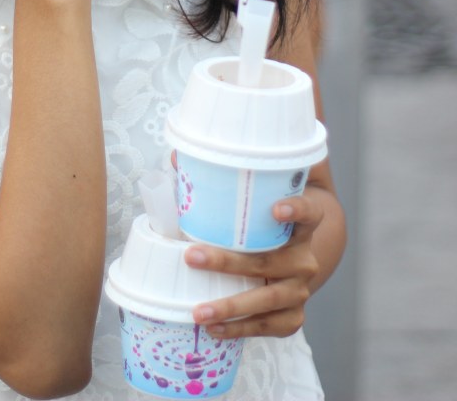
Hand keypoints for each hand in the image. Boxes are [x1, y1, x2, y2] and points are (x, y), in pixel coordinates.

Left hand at [185, 191, 324, 339]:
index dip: (297, 209)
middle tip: (192, 256)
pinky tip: (214, 329)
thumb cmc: (262, 228)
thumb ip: (221, 180)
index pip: (309, 213)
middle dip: (229, 262)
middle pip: (271, 260)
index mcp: (299, 226)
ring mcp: (300, 289)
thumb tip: (178, 158)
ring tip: (198, 311)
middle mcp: (304, 258)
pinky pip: (268, 326)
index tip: (276, 208)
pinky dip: (240, 330)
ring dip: (232, 306)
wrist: (290, 261)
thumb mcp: (252, 204)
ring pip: (269, 299)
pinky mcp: (293, 316)